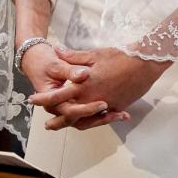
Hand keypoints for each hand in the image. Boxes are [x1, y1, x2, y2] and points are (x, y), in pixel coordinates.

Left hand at [30, 46, 168, 130]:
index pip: (59, 95)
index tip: (33, 100)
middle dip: (57, 120)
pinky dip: (93, 121)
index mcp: (84, 85)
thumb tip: (57, 51)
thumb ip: (74, 57)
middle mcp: (92, 99)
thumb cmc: (118, 57)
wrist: (143, 66)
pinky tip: (88, 120)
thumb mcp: (94, 54)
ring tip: (65, 126)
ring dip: (73, 123)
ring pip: (85, 120)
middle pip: (70, 114)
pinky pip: (101, 118)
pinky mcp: (116, 108)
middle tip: (47, 124)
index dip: (45, 98)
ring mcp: (105, 106)